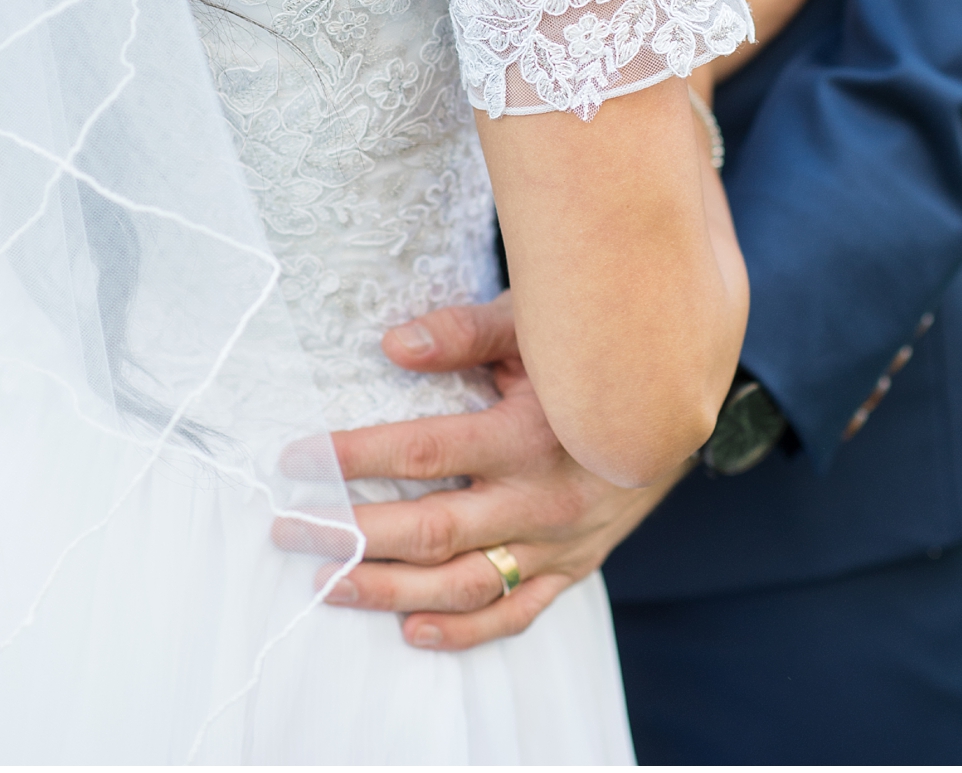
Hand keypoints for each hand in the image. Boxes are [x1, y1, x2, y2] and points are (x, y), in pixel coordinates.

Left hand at [278, 295, 686, 650]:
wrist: (673, 409)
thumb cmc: (593, 358)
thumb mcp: (539, 327)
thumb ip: (466, 334)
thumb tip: (393, 346)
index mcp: (530, 431)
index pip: (423, 451)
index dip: (354, 457)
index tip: (298, 459)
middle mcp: (543, 496)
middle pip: (429, 530)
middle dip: (350, 532)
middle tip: (288, 529)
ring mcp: (559, 540)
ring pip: (461, 583)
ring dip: (387, 590)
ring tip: (327, 582)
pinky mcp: (573, 567)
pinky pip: (514, 614)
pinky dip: (462, 632)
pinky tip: (410, 630)